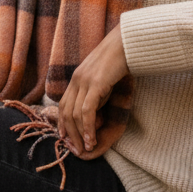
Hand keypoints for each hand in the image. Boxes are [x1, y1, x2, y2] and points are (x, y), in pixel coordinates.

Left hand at [58, 24, 128, 155]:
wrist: (129, 42)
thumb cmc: (121, 59)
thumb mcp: (104, 78)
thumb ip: (96, 91)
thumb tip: (94, 110)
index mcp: (77, 78)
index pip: (63, 105)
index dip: (63, 123)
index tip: (66, 138)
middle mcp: (76, 80)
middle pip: (66, 112)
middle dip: (70, 134)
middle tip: (76, 150)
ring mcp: (84, 81)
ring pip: (75, 115)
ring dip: (80, 135)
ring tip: (86, 149)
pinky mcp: (95, 84)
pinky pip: (87, 111)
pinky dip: (88, 128)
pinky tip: (92, 139)